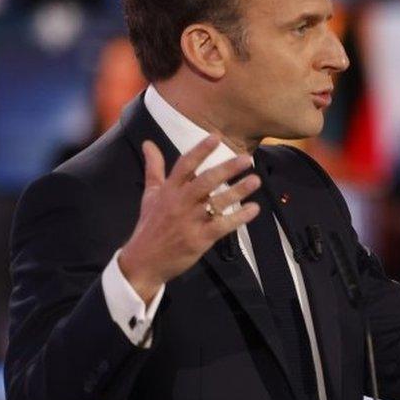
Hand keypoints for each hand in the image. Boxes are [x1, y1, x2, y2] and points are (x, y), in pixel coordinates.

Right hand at [119, 136, 260, 302]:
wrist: (143, 261)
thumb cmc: (150, 225)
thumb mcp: (150, 194)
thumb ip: (153, 168)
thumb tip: (148, 143)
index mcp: (168, 190)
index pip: (185, 165)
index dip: (201, 150)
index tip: (216, 137)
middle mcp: (179, 203)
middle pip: (205, 181)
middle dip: (227, 169)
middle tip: (247, 159)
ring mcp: (190, 221)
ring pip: (217, 203)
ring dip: (238, 191)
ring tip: (255, 180)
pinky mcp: (199, 239)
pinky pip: (222, 226)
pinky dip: (239, 217)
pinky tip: (254, 209)